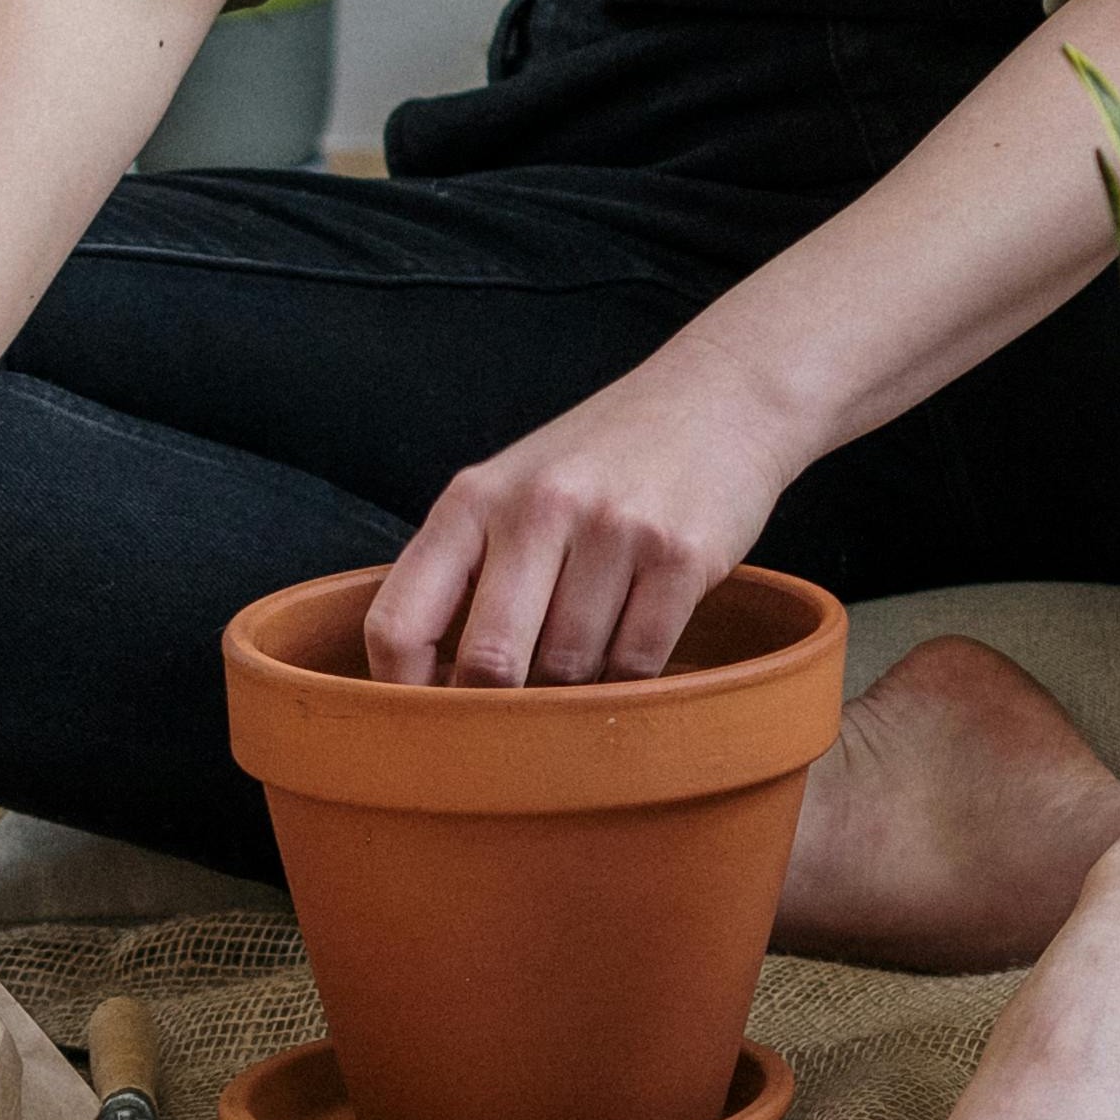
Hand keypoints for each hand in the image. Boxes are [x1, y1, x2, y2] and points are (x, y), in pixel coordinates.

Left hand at [369, 352, 811, 687]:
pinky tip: (632, 642)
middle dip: (497, 707)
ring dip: (574, 688)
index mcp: (473, 499)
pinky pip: (638, 662)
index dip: (400, 693)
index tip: (424, 725)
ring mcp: (615, 530)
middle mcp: (539, 508)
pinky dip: (630, 677)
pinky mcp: (683, 554)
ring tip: (587, 655)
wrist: (721, 394)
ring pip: (570, 669)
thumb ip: (464, 572)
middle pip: (488, 663)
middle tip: (513, 717)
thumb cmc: (601, 460)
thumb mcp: (512, 490)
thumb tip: (431, 693)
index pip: (398, 624)